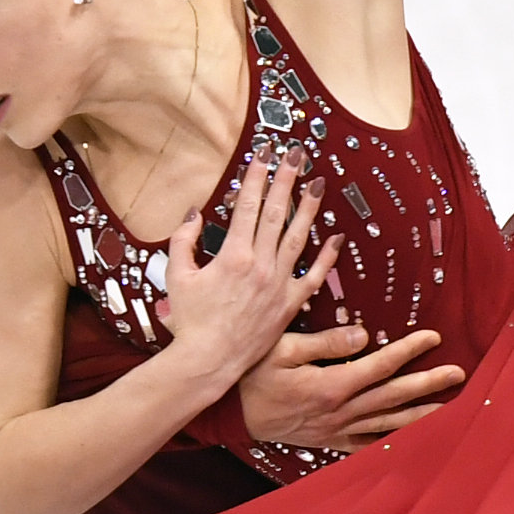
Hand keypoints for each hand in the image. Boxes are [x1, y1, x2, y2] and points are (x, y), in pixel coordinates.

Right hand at [153, 158, 338, 389]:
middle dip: (286, 180)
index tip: (264, 152)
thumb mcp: (177, 276)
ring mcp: (278, 284)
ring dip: (309, 208)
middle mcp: (260, 265)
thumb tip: (194, 213)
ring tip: (318, 183)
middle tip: (297, 154)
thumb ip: (183, 240)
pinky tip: (336, 238)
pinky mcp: (288, 304)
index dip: (257, 175)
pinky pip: (313, 277)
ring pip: (298, 238)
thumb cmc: (190, 321)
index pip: (248, 205)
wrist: (209, 360)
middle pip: (276, 213)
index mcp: (233, 255)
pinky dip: (326, 258)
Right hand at [239, 322, 466, 451]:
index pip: (380, 365)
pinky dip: (390, 442)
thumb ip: (325, 341)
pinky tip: (411, 440)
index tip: (435, 336)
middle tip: (459, 374)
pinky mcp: (329, 440)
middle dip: (428, 384)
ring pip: (387, 423)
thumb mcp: (281, 348)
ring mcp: (336, 429)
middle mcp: (340, 411)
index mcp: (331, 385)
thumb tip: (364, 334)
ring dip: (420, 414)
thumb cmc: (251, 375)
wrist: (229, 413)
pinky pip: (366, 444)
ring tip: (449, 407)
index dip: (410, 350)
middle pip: (393, 396)